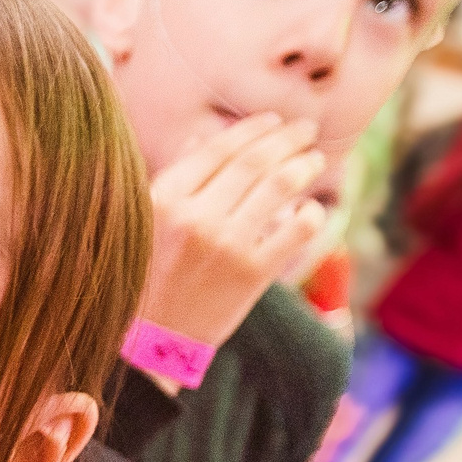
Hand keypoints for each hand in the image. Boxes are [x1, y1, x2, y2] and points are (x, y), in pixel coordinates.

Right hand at [138, 112, 327, 353]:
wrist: (152, 341)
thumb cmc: (147, 276)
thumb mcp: (146, 222)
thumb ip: (175, 179)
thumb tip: (203, 138)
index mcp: (165, 199)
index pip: (218, 149)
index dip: (252, 129)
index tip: (273, 120)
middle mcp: (196, 217)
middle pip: (254, 162)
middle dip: (287, 139)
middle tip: (306, 129)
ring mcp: (226, 246)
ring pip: (278, 188)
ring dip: (304, 167)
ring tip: (315, 159)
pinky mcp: (251, 275)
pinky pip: (295, 232)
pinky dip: (310, 214)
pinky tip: (312, 208)